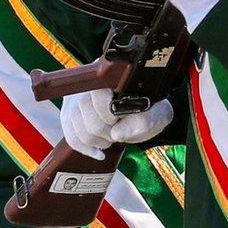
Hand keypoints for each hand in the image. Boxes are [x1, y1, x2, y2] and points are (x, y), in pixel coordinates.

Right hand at [59, 88, 174, 157]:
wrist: (144, 113)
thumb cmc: (151, 111)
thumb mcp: (157, 114)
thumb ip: (143, 121)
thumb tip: (117, 133)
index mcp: (112, 75)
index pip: (96, 92)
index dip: (107, 112)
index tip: (120, 120)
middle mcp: (88, 83)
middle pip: (83, 111)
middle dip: (103, 129)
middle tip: (117, 132)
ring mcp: (76, 98)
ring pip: (76, 126)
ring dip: (96, 140)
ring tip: (111, 138)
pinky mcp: (70, 113)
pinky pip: (70, 136)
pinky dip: (85, 148)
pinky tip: (99, 152)